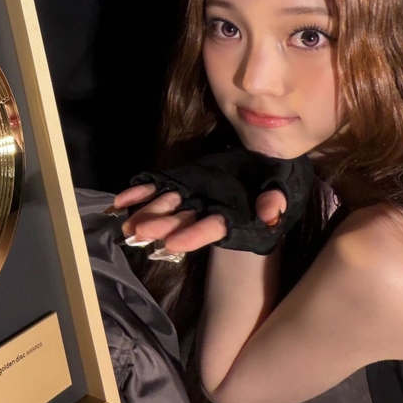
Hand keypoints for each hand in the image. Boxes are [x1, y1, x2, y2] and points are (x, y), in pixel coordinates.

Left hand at [113, 183, 287, 253]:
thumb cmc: (277, 174)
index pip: (212, 228)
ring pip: (167, 206)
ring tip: (126, 222)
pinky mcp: (182, 181)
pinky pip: (158, 188)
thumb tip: (270, 214)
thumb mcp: (282, 183)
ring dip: (146, 213)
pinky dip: (140, 192)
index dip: (193, 236)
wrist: (265, 158)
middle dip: (161, 226)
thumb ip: (275, 198)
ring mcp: (193, 195)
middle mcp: (208, 208)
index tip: (172, 244)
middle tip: (138, 232)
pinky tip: (120, 200)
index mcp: (233, 215)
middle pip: (182, 220)